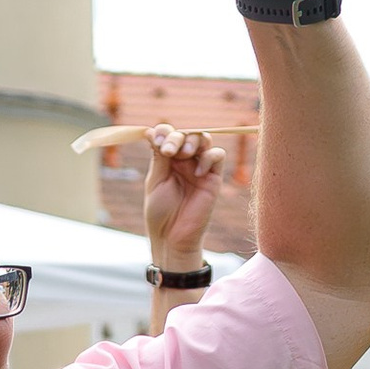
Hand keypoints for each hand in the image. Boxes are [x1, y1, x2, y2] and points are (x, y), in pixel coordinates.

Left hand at [143, 127, 226, 269]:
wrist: (172, 237)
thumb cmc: (160, 213)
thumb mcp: (155, 181)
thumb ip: (159, 157)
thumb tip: (152, 131)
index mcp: (167, 159)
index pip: (169, 134)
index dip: (164, 132)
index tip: (156, 140)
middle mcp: (184, 160)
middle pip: (186, 133)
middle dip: (177, 137)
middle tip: (168, 151)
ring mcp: (200, 167)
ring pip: (204, 139)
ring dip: (193, 141)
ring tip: (183, 154)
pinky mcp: (214, 177)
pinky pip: (217, 156)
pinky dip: (208, 157)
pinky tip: (198, 172)